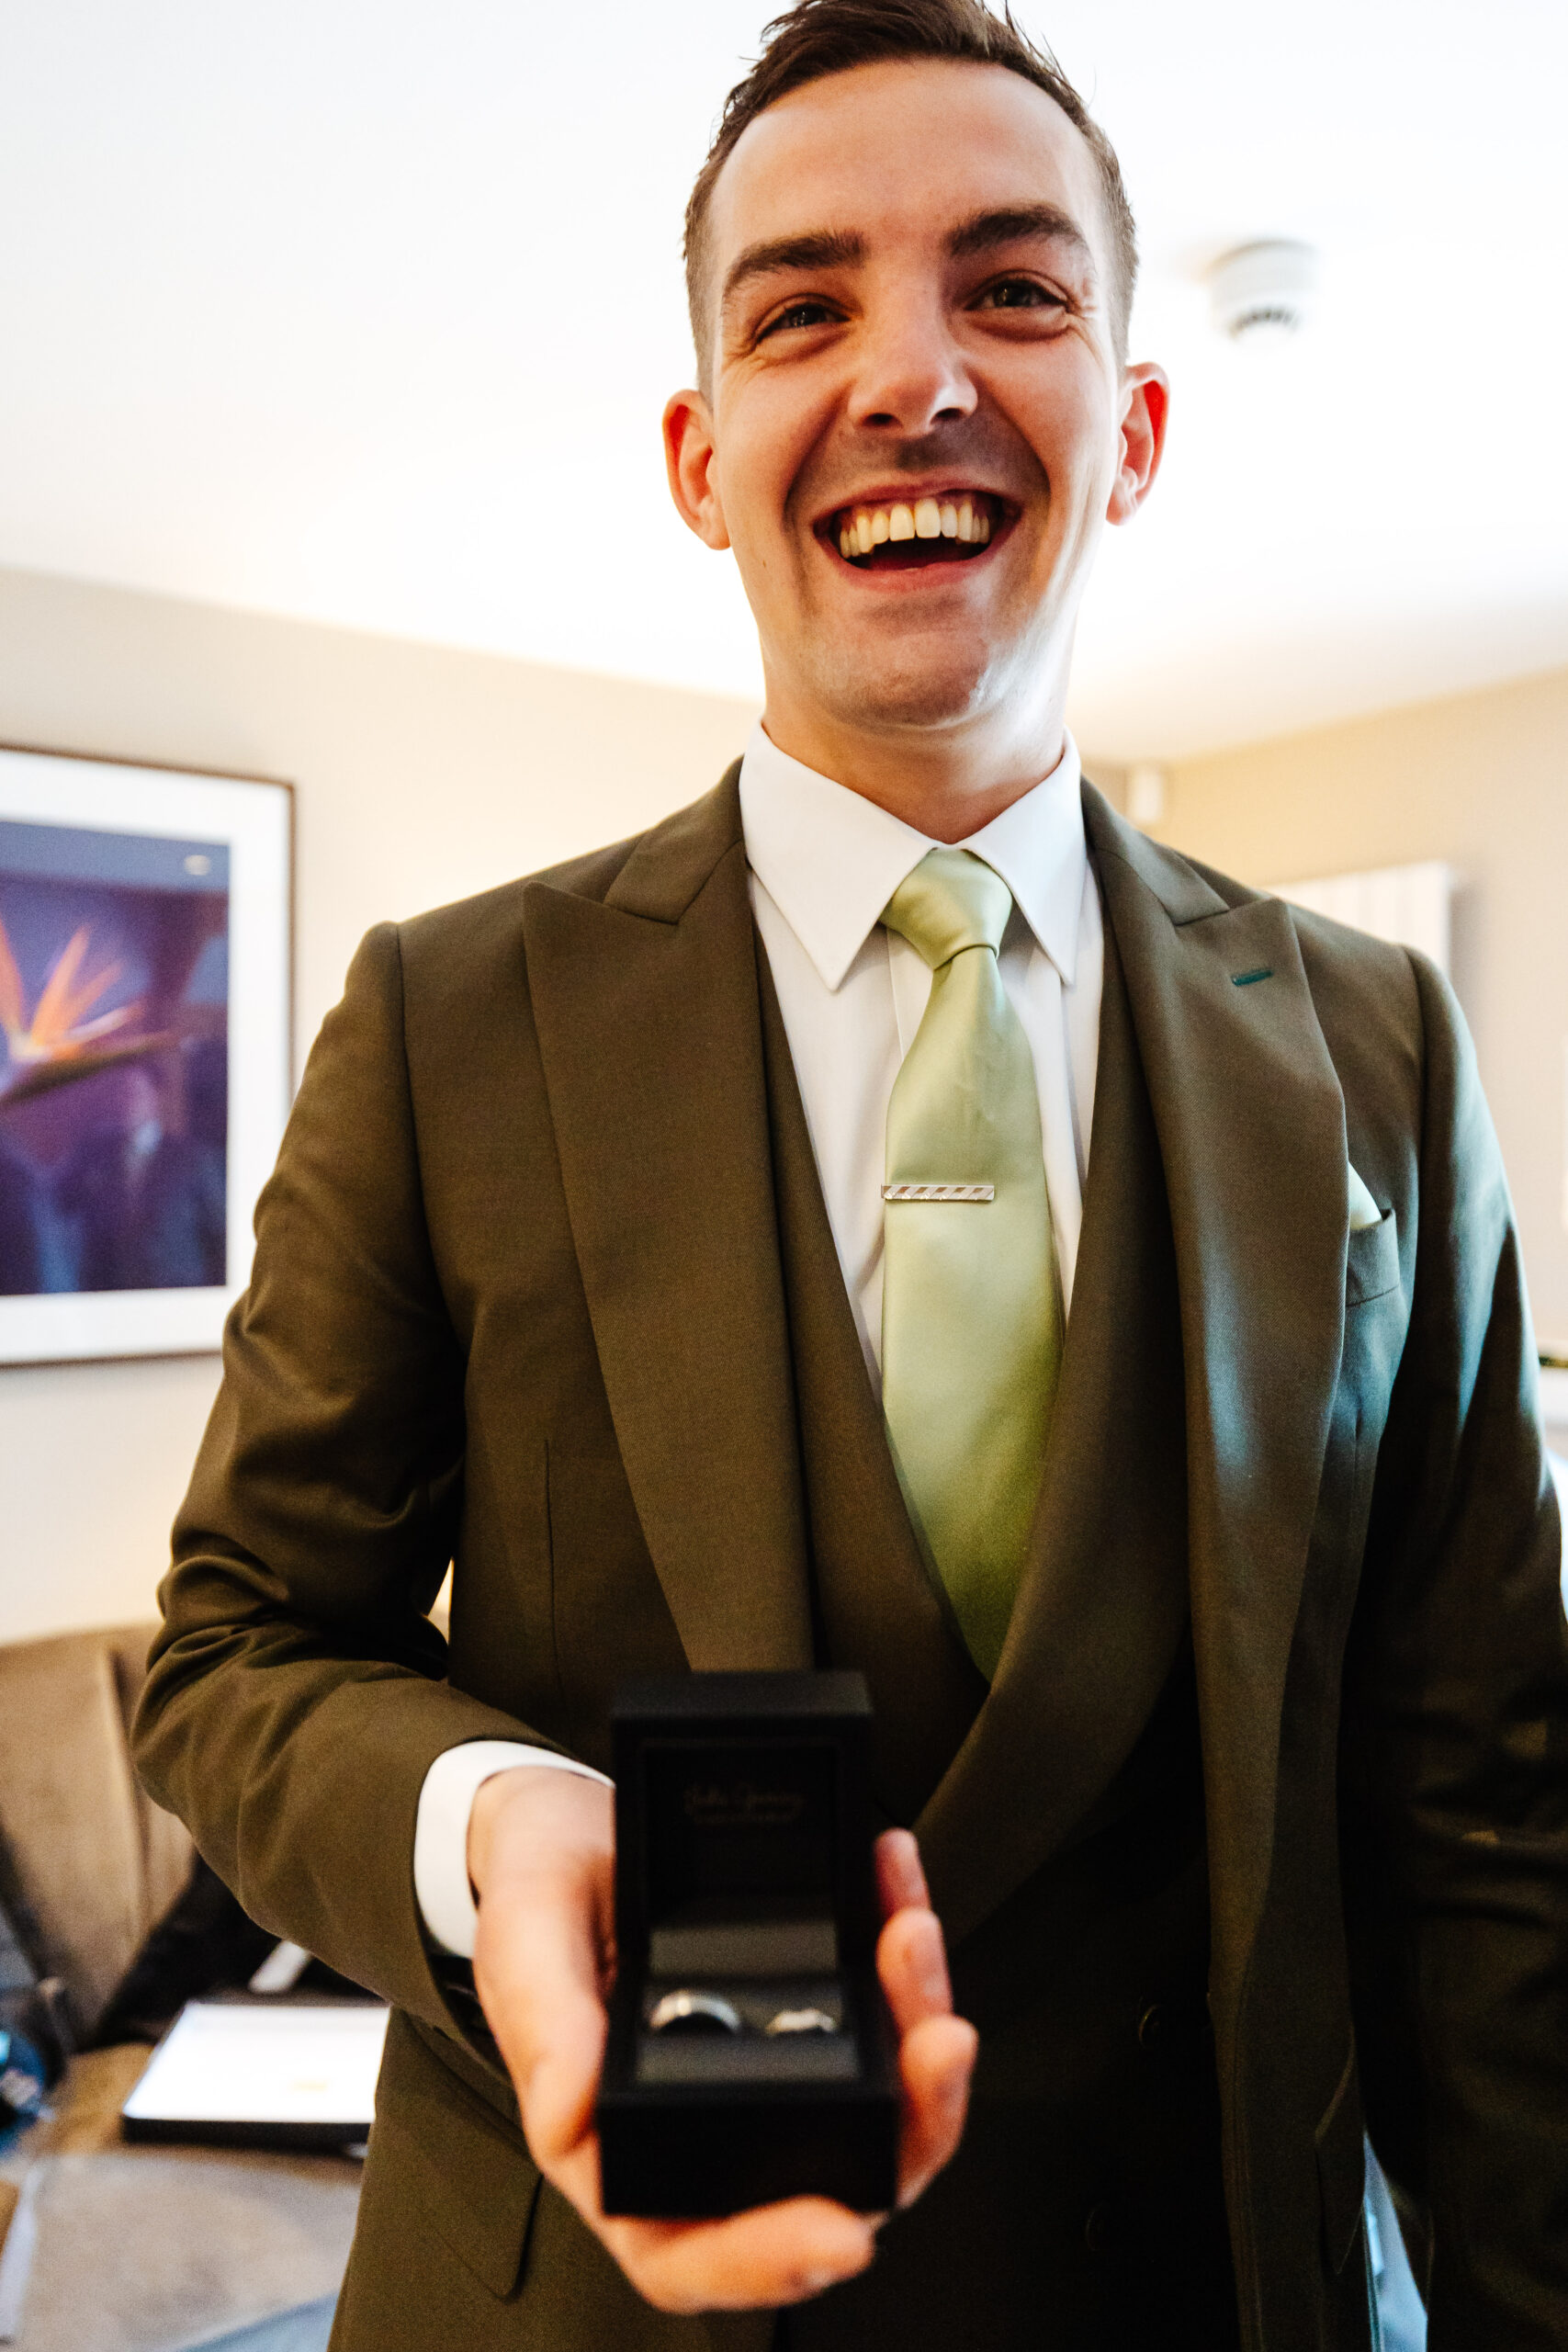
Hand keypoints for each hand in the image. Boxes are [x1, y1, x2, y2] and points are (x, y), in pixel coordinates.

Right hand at [468, 1766, 975, 2314]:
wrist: (569, 1827)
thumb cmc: (538, 1906)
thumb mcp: (523, 1950)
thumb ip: (544, 2028)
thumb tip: (569, 2116)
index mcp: (621, 2157)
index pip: (697, 2255)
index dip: (769, 2262)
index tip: (839, 2235)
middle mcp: (713, 2134)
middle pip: (830, 2185)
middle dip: (906, 2125)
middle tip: (937, 2045)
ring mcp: (775, 2075)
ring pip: (882, 2102)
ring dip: (918, 2028)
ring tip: (913, 1939)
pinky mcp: (815, 2011)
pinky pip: (883, 2014)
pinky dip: (904, 1961)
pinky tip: (900, 1894)